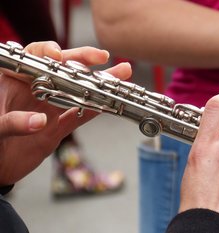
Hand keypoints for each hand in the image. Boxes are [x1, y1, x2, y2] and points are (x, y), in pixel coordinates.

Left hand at [0, 41, 131, 184]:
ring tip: (120, 76)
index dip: (47, 53)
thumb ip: (12, 122)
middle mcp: (36, 91)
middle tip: (104, 57)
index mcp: (16, 82)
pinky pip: (79, 117)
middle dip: (84, 61)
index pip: (33, 58)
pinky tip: (110, 104)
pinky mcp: (58, 128)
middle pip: (63, 70)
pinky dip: (94, 111)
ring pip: (77, 92)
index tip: (58, 56)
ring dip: (99, 85)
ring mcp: (50, 109)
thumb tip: (39, 120)